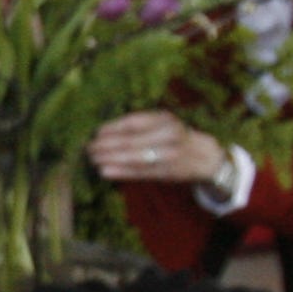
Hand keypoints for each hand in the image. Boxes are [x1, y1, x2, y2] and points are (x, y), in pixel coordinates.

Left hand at [87, 111, 226, 188]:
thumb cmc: (174, 137)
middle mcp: (169, 134)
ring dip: (109, 159)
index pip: (133, 122)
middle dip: (106, 145)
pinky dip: (121, 172)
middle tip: (88, 148)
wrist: (204, 156)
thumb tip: (103, 130)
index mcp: (164, 119)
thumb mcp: (161, 123)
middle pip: (130, 140)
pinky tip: (105, 172)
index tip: (94, 133)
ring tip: (93, 160)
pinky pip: (140, 172)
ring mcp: (170, 154)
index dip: (111, 128)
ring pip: (133, 157)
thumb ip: (139, 125)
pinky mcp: (168, 172)